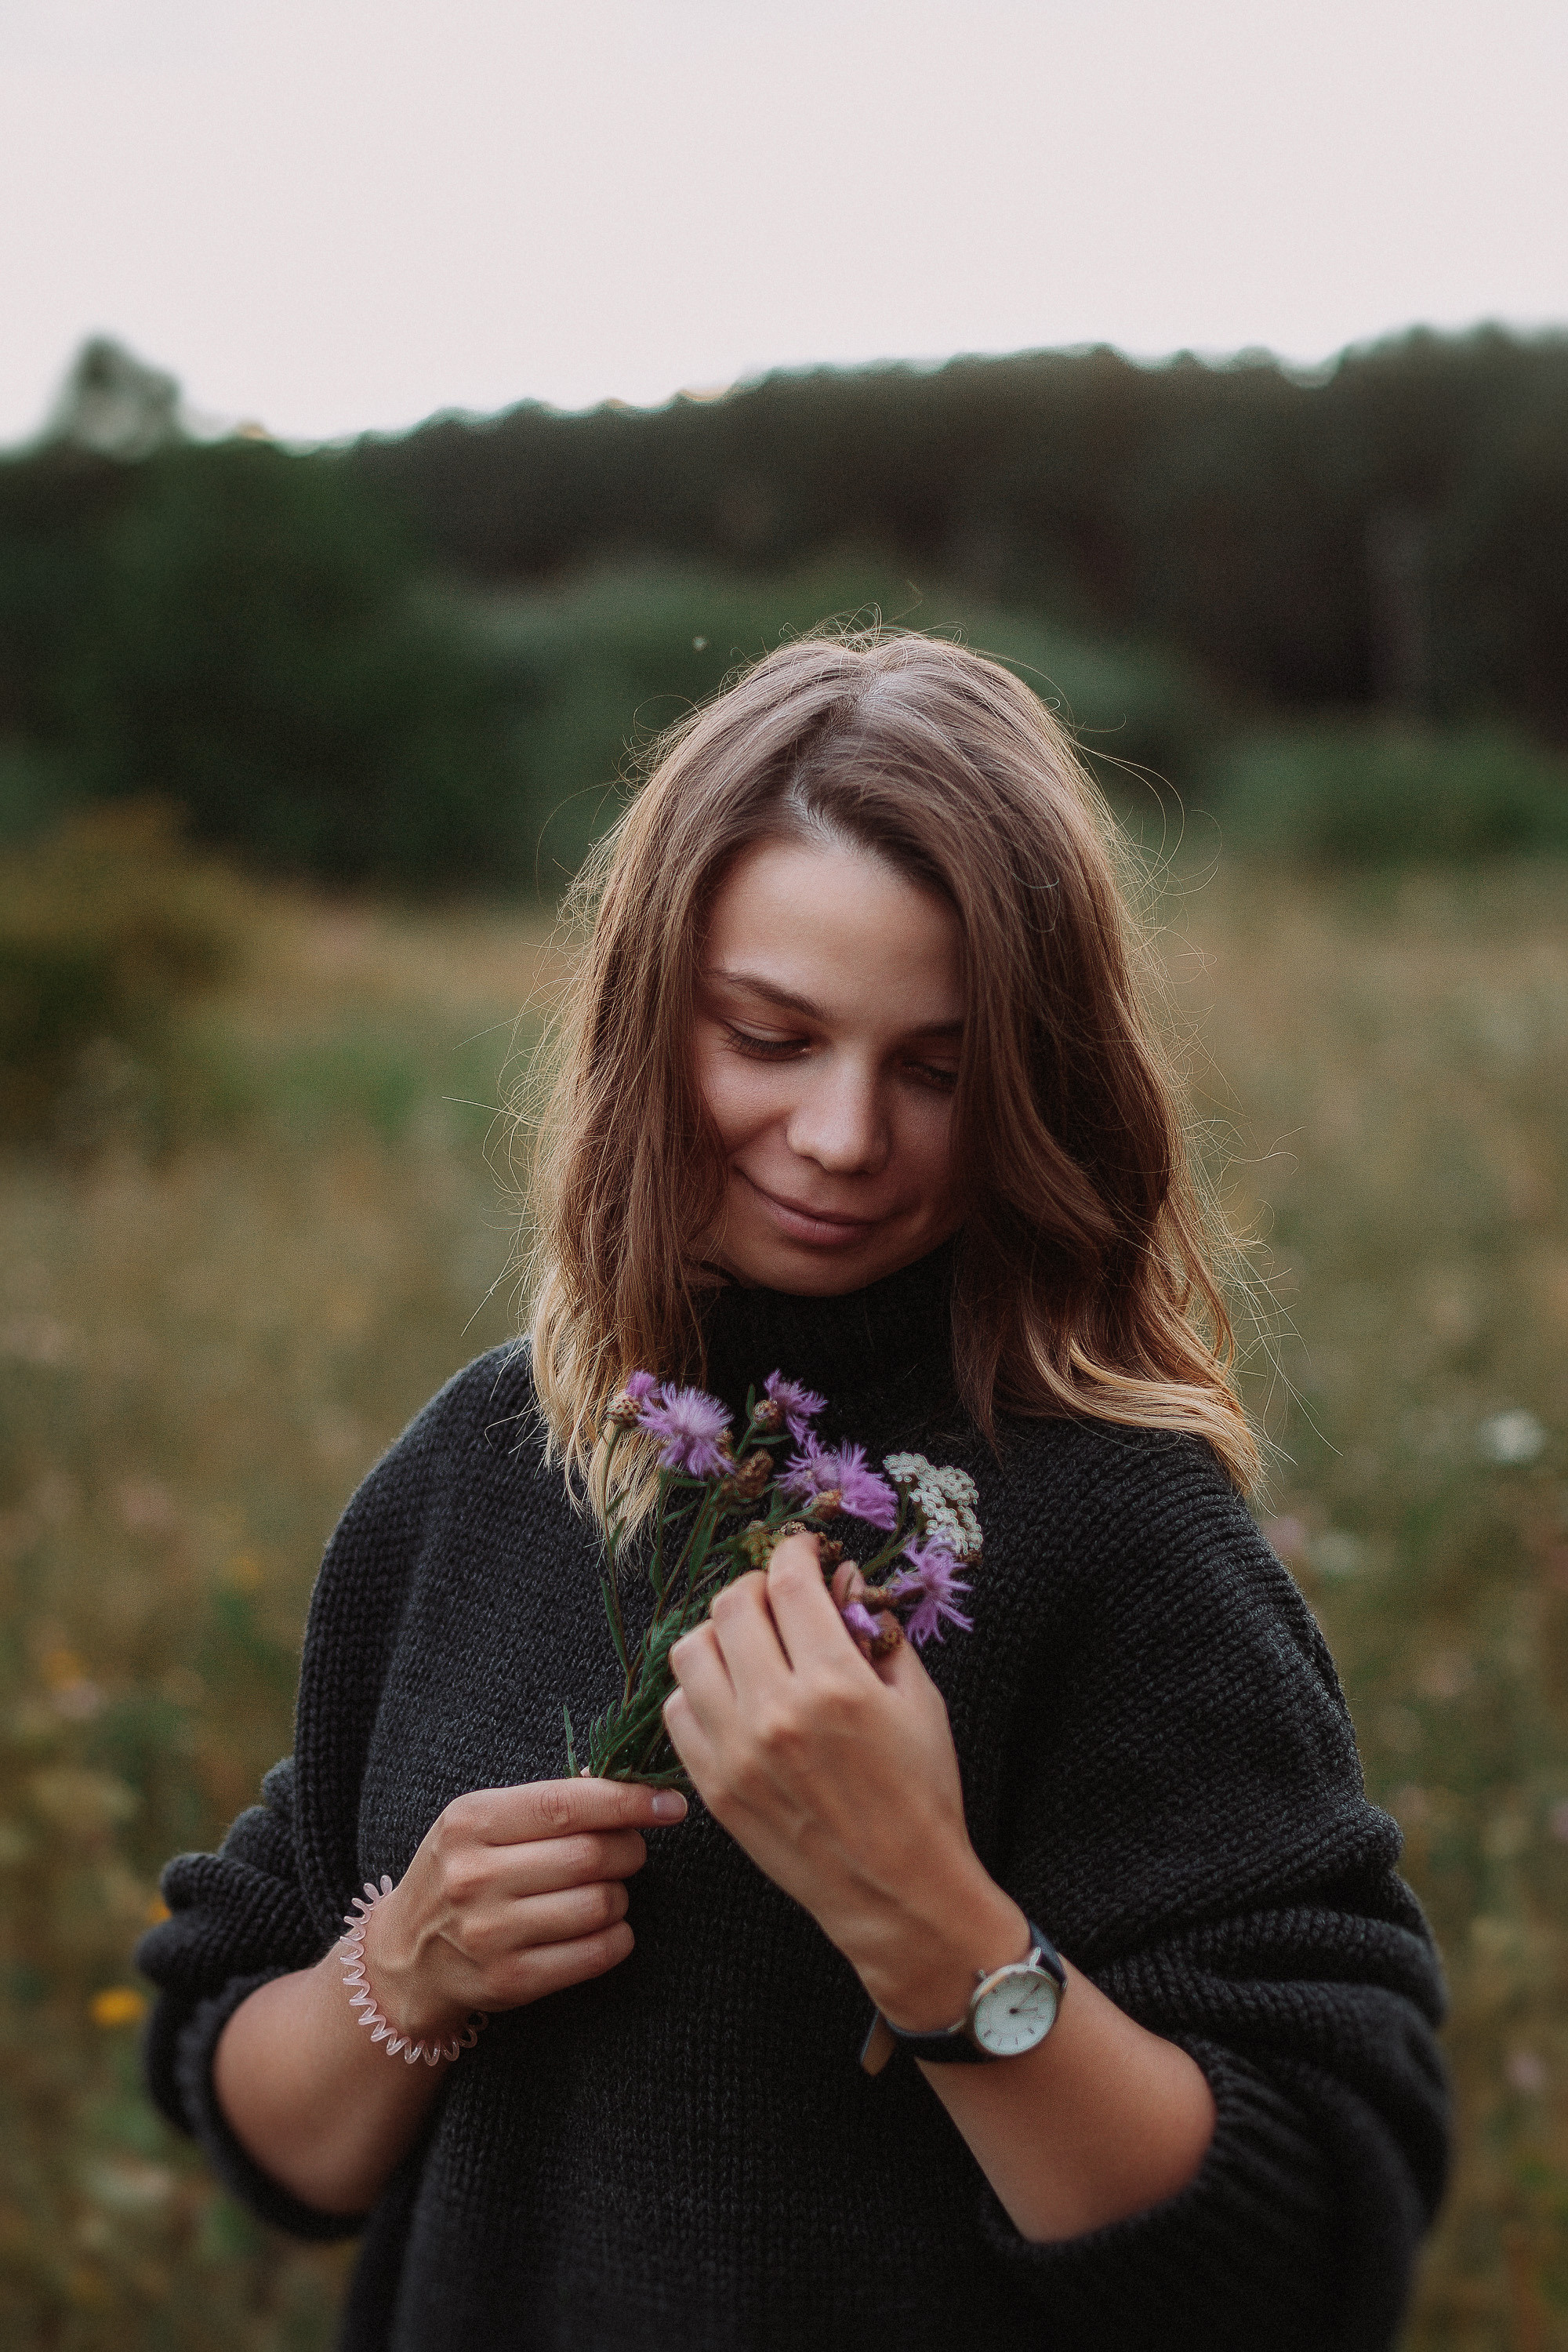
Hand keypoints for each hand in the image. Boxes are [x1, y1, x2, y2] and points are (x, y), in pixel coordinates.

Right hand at [359, 1777, 686, 2040]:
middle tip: (630, 1851)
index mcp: (470, 1821)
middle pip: (590, 1855)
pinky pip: (594, 1954)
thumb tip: (628, 1787)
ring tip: (607, 1891)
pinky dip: (618, 1938)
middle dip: (629, 1849)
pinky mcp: (508, 1981)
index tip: (670, 1803)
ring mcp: (490, 1933)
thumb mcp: (482, 1823)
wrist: (406, 1957)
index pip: (566, 1804)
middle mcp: (474, 1876)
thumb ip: (547, 1803)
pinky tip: (608, 1928)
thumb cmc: (459, 1873)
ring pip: (599, 1904)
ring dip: (621, 1896)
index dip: (628, 1801)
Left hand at [663, 1535, 1021, 2028]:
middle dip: (758, 1587)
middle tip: (780, 1598)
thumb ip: (876, 1631)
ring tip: (751, 1645)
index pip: (789, 1581)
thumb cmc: (923, 1794)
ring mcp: (736, 1751)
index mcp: (835, 1683)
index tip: (803, 1552)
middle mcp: (776, 1711)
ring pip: (690, 1650)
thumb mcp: (919, 1700)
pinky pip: (676, 1710)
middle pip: (731, 1605)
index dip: (796, 1552)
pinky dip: (699, 1691)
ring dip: (720, 1634)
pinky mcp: (713, 1787)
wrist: (899, 1894)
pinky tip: (733, 1697)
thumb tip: (840, 1578)